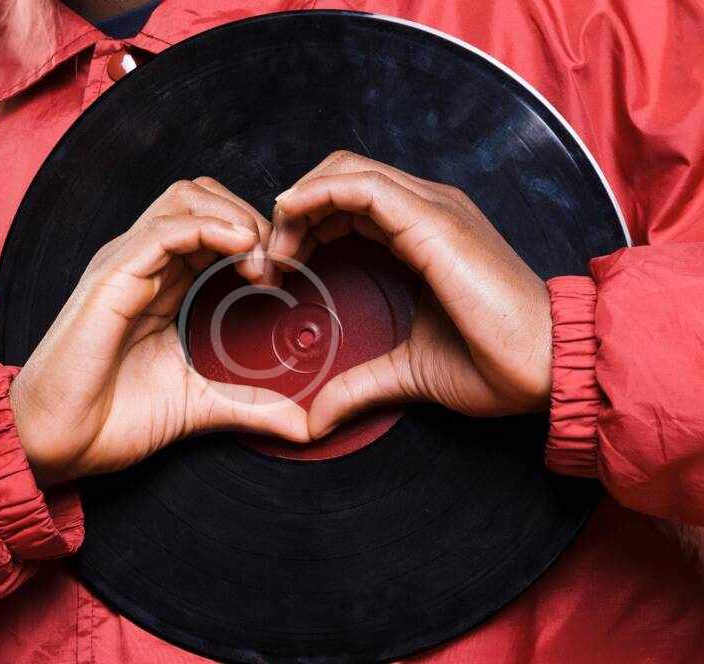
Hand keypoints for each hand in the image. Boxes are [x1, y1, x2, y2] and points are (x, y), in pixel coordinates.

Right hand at [11, 177, 308, 485]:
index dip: (254, 236)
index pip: (212, 226)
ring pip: (185, 199)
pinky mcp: (112, 276)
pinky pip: (164, 228)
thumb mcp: (201, 405)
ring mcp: (125, 264)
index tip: (283, 276)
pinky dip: (209, 227)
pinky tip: (240, 249)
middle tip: (276, 261)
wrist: (57, 443)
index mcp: (161, 282)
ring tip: (259, 257)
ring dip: (234, 216)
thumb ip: (251, 405)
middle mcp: (143, 263)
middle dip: (250, 216)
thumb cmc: (114, 418)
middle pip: (202, 198)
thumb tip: (305, 424)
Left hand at [269, 151, 551, 438]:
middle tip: (269, 258)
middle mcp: (426, 208)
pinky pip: (361, 185)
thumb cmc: (493, 363)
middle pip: (340, 176)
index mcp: (421, 232)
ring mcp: (432, 208)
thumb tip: (314, 419)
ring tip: (275, 249)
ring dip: (298, 202)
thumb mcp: (407, 372)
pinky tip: (291, 221)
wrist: (549, 366)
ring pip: (346, 171)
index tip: (280, 266)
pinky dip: (317, 195)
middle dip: (294, 211)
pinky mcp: (434, 220)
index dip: (306, 224)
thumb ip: (358, 385)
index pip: (349, 201)